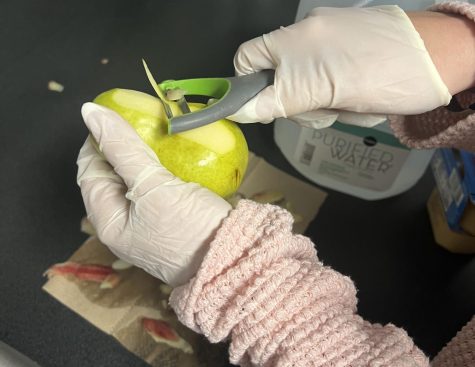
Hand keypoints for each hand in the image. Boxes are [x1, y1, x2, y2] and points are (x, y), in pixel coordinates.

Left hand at [76, 103, 231, 285]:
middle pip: (111, 176)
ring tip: (155, 132)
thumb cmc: (190, 230)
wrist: (234, 260)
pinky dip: (159, 168)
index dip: (96, 140)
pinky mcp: (170, 218)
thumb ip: (122, 149)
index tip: (114, 115)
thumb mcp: (152, 187)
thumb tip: (90, 113)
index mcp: (108, 221)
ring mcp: (148, 222)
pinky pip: (156, 187)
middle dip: (119, 147)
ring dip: (141, 155)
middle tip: (138, 119)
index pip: (89, 172)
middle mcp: (124, 223)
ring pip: (135, 180)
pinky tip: (172, 154)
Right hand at [231, 5, 450, 127]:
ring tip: (352, 105)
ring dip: (323, 105)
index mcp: (294, 39)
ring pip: (303, 88)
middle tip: (324, 111)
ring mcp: (329, 44)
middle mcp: (307, 36)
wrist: (443, 57)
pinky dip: (338, 97)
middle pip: (276, 80)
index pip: (248, 60)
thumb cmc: (385, 72)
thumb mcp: (325, 94)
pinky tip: (361, 100)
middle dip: (297, 103)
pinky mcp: (347, 55)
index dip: (247, 87)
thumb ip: (279, 101)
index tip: (266, 111)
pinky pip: (326, 83)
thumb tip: (239, 111)